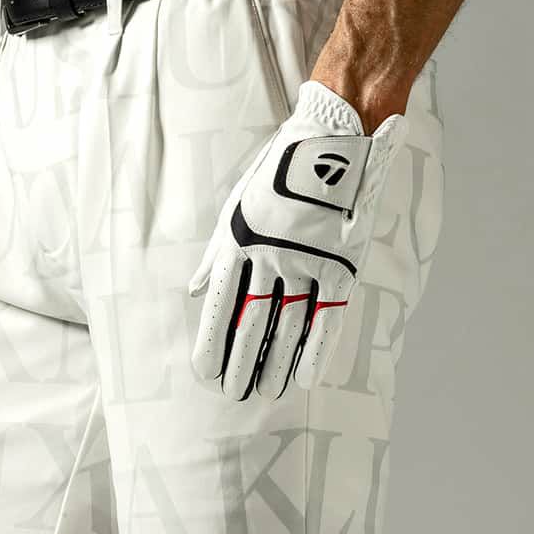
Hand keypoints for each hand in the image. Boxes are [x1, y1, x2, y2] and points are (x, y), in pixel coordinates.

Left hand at [190, 81, 405, 399]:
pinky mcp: (341, 264)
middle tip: (234, 395)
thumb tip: (192, 291)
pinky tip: (303, 379)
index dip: (213, 344)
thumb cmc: (279, 176)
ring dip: (275, 365)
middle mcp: (271, 256)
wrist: (335, 138)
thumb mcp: (237, 207)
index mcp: (240, 242)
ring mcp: (307, 261)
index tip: (206, 374)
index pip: (221, 306)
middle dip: (241, 364)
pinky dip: (315, 351)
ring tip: (266, 392)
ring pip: (288, 327)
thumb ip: (216, 254)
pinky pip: (327, 317)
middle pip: (252, 325)